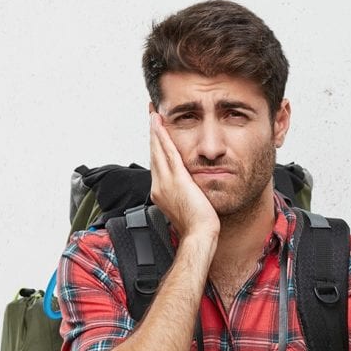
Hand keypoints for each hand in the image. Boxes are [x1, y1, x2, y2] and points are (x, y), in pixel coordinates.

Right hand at [149, 112, 219, 240]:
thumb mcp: (187, 207)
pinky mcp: (177, 180)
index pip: (156, 163)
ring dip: (155, 130)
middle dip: (152, 133)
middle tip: (151, 114)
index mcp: (161, 192)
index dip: (155, 146)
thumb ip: (183, 194)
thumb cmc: (197, 227)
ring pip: (158, 150)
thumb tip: (187, 189)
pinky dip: (163, 137)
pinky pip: (168, 153)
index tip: (155, 133)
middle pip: (154, 153)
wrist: (199, 236)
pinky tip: (160, 125)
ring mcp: (166, 182)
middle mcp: (159, 186)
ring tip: (154, 114)